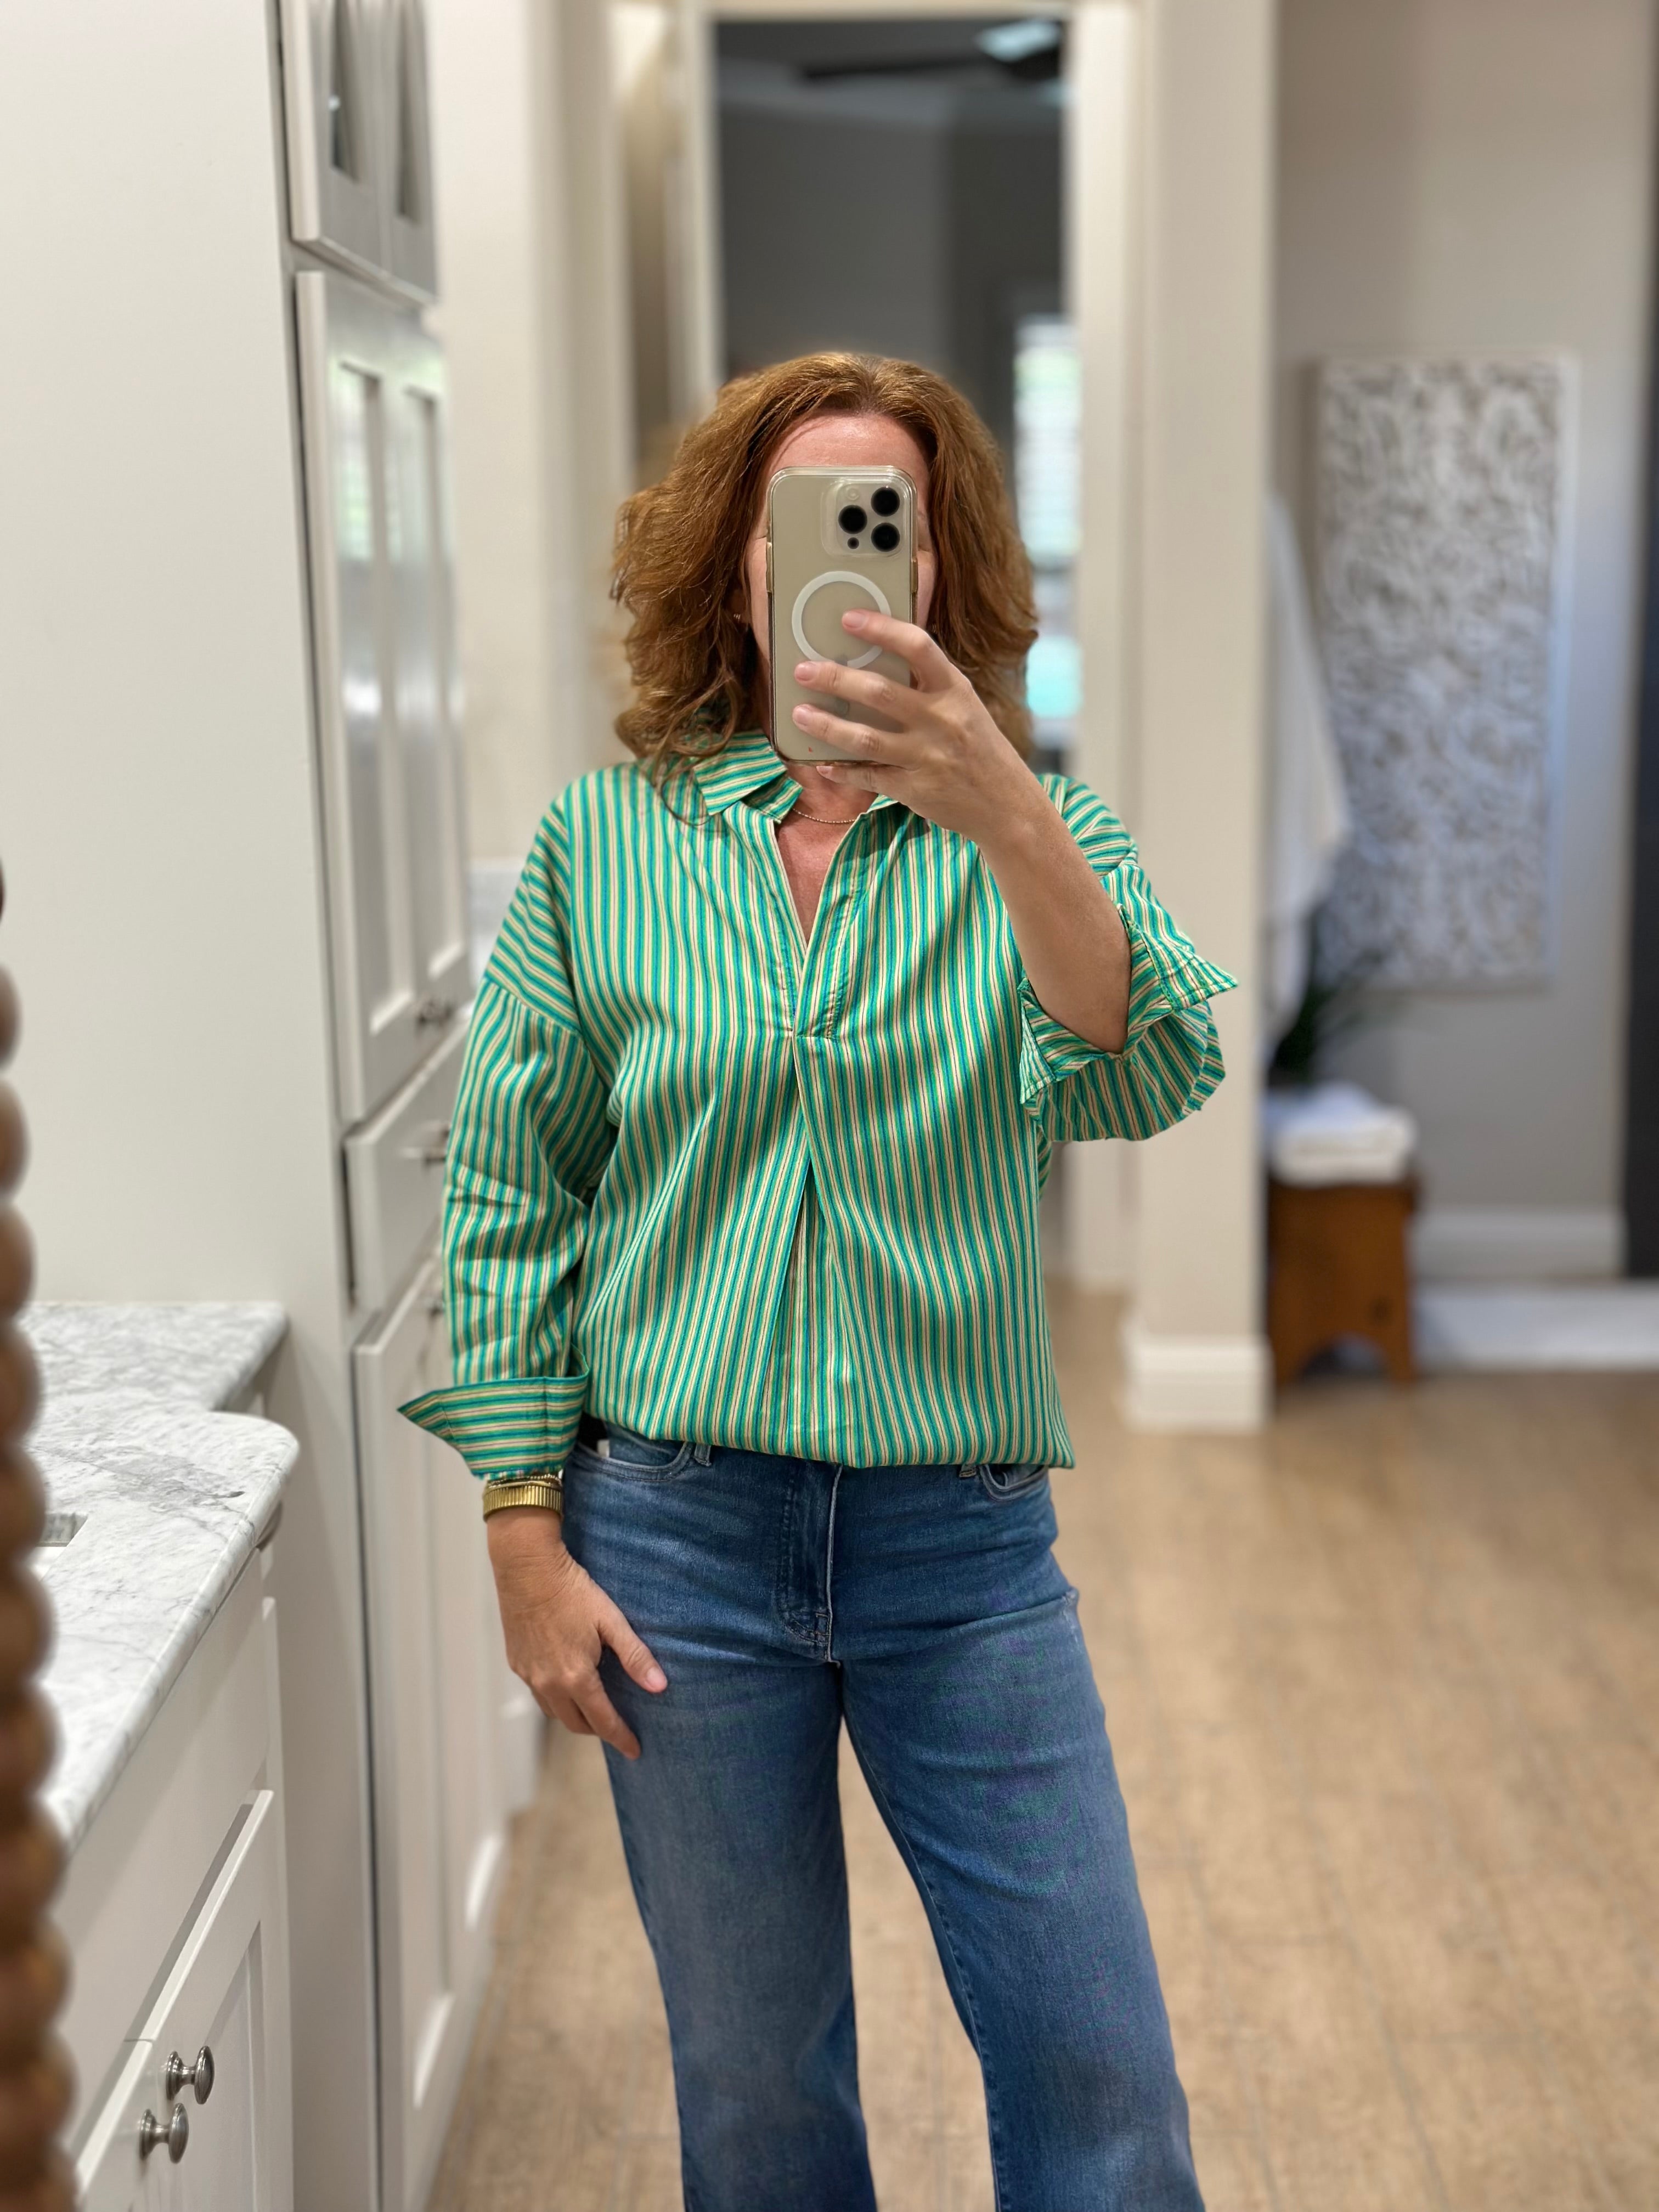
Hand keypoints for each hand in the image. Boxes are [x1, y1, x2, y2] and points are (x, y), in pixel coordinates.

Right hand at [485, 1509, 665, 1758]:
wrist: (526, 1568)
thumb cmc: (573, 1591)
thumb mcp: (610, 1620)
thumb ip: (635, 1655)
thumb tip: (660, 1687)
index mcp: (575, 1677)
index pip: (603, 1721)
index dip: (621, 1738)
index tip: (635, 1751)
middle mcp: (548, 1684)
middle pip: (576, 1724)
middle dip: (598, 1729)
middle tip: (617, 1726)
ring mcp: (529, 1675)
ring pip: (554, 1712)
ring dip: (575, 1715)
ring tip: (594, 1707)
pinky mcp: (517, 1663)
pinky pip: (538, 1693)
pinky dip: (556, 1697)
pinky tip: (567, 1682)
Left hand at [789, 610, 1042, 853]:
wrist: (1007, 805)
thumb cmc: (979, 747)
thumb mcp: (965, 705)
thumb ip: (928, 684)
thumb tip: (876, 660)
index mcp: (955, 690)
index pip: (918, 647)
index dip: (881, 630)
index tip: (848, 618)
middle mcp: (941, 720)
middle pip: (879, 692)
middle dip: (834, 678)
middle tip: (802, 669)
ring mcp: (926, 757)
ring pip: (864, 738)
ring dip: (826, 724)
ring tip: (799, 714)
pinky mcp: (914, 789)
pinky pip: (868, 776)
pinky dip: (841, 769)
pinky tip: (822, 762)